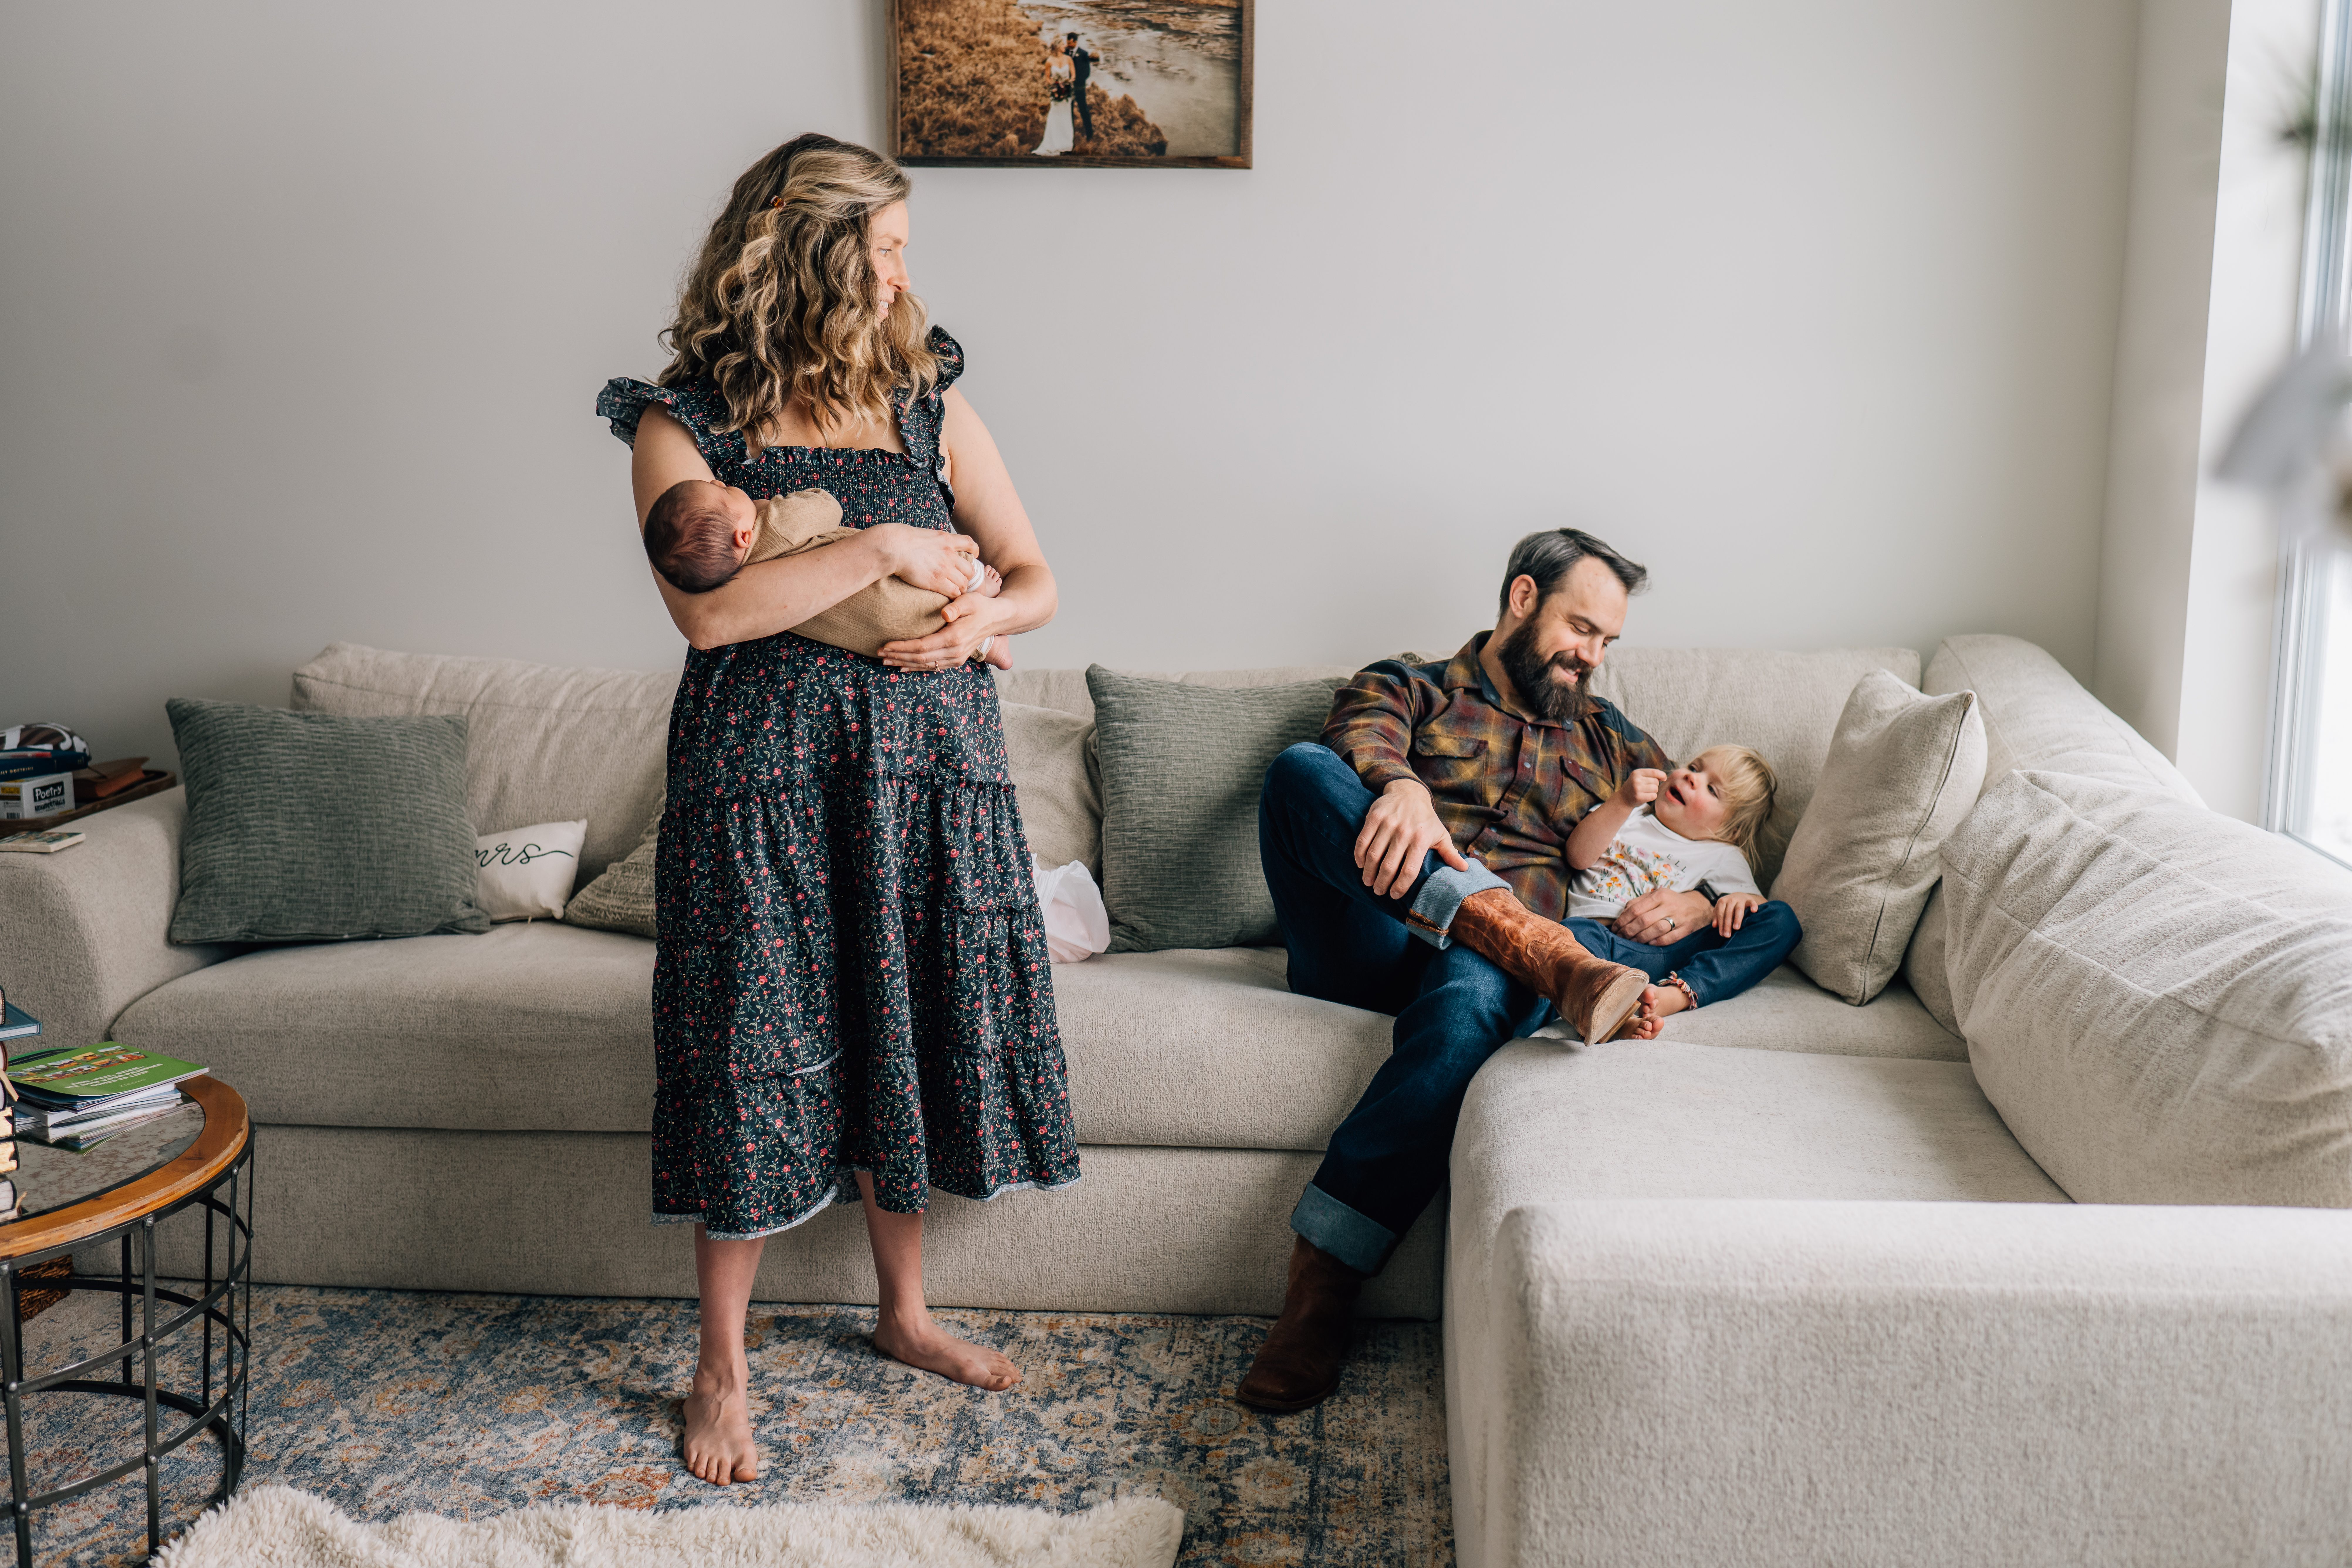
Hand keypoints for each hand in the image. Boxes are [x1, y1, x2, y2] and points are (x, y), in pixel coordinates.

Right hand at [865, 522, 980, 597]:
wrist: (894, 547)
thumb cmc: (902, 539)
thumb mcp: (924, 534)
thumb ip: (934, 540)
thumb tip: (932, 543)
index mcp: (946, 539)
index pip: (969, 543)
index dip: (974, 551)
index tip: (973, 555)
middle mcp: (949, 554)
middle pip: (970, 569)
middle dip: (967, 576)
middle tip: (961, 580)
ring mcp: (944, 569)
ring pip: (964, 583)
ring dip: (961, 588)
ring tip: (955, 591)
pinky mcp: (936, 581)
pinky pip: (954, 592)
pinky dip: (954, 596)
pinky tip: (949, 596)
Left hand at [878, 594, 1006, 671]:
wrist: (996, 618)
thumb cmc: (980, 605)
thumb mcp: (969, 600)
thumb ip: (956, 607)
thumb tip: (944, 614)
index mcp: (954, 638)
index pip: (922, 646)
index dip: (902, 647)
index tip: (885, 645)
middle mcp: (955, 652)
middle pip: (920, 659)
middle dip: (898, 657)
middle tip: (880, 654)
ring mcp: (956, 658)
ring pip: (925, 666)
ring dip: (905, 664)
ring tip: (886, 661)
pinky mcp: (956, 660)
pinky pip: (933, 667)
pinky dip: (917, 668)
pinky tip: (904, 667)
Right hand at [1355, 778, 1467, 899]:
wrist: (1410, 792)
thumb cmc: (1426, 819)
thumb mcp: (1441, 834)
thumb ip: (1450, 853)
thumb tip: (1465, 870)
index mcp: (1421, 839)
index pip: (1409, 870)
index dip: (1400, 886)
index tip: (1394, 895)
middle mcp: (1404, 832)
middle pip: (1389, 866)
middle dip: (1382, 883)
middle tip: (1378, 891)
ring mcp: (1388, 824)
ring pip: (1373, 855)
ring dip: (1369, 873)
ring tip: (1368, 882)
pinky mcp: (1374, 817)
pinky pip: (1363, 840)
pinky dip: (1359, 855)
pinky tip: (1360, 865)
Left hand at [1613, 888, 1713, 945]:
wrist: (1698, 906)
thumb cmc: (1671, 902)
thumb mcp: (1656, 896)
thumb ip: (1639, 902)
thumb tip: (1622, 914)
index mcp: (1660, 895)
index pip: (1635, 909)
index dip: (1622, 921)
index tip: (1615, 929)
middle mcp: (1670, 905)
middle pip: (1643, 920)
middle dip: (1629, 931)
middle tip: (1621, 937)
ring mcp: (1680, 917)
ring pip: (1656, 929)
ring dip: (1641, 938)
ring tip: (1632, 942)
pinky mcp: (1687, 928)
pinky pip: (1670, 938)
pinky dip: (1658, 942)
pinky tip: (1649, 944)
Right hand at [1615, 768, 1665, 808]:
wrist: (1623, 798)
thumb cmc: (1634, 787)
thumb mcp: (1638, 777)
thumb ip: (1649, 774)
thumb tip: (1663, 776)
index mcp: (1637, 772)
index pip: (1654, 772)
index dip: (1662, 775)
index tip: (1664, 778)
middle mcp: (1636, 780)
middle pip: (1656, 781)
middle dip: (1655, 785)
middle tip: (1646, 787)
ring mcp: (1637, 789)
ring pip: (1655, 789)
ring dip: (1653, 791)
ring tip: (1646, 792)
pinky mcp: (1639, 797)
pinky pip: (1653, 796)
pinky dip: (1652, 797)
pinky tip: (1646, 796)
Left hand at [1712, 892, 1765, 935]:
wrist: (1739, 896)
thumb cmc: (1728, 906)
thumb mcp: (1721, 909)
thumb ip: (1717, 916)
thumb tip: (1714, 926)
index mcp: (1722, 901)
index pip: (1721, 914)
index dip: (1721, 924)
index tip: (1722, 934)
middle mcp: (1731, 899)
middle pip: (1728, 913)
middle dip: (1727, 925)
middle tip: (1727, 935)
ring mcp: (1740, 899)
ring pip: (1739, 909)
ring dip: (1737, 919)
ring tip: (1736, 928)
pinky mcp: (1749, 900)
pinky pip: (1752, 902)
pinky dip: (1753, 906)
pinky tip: (1754, 911)